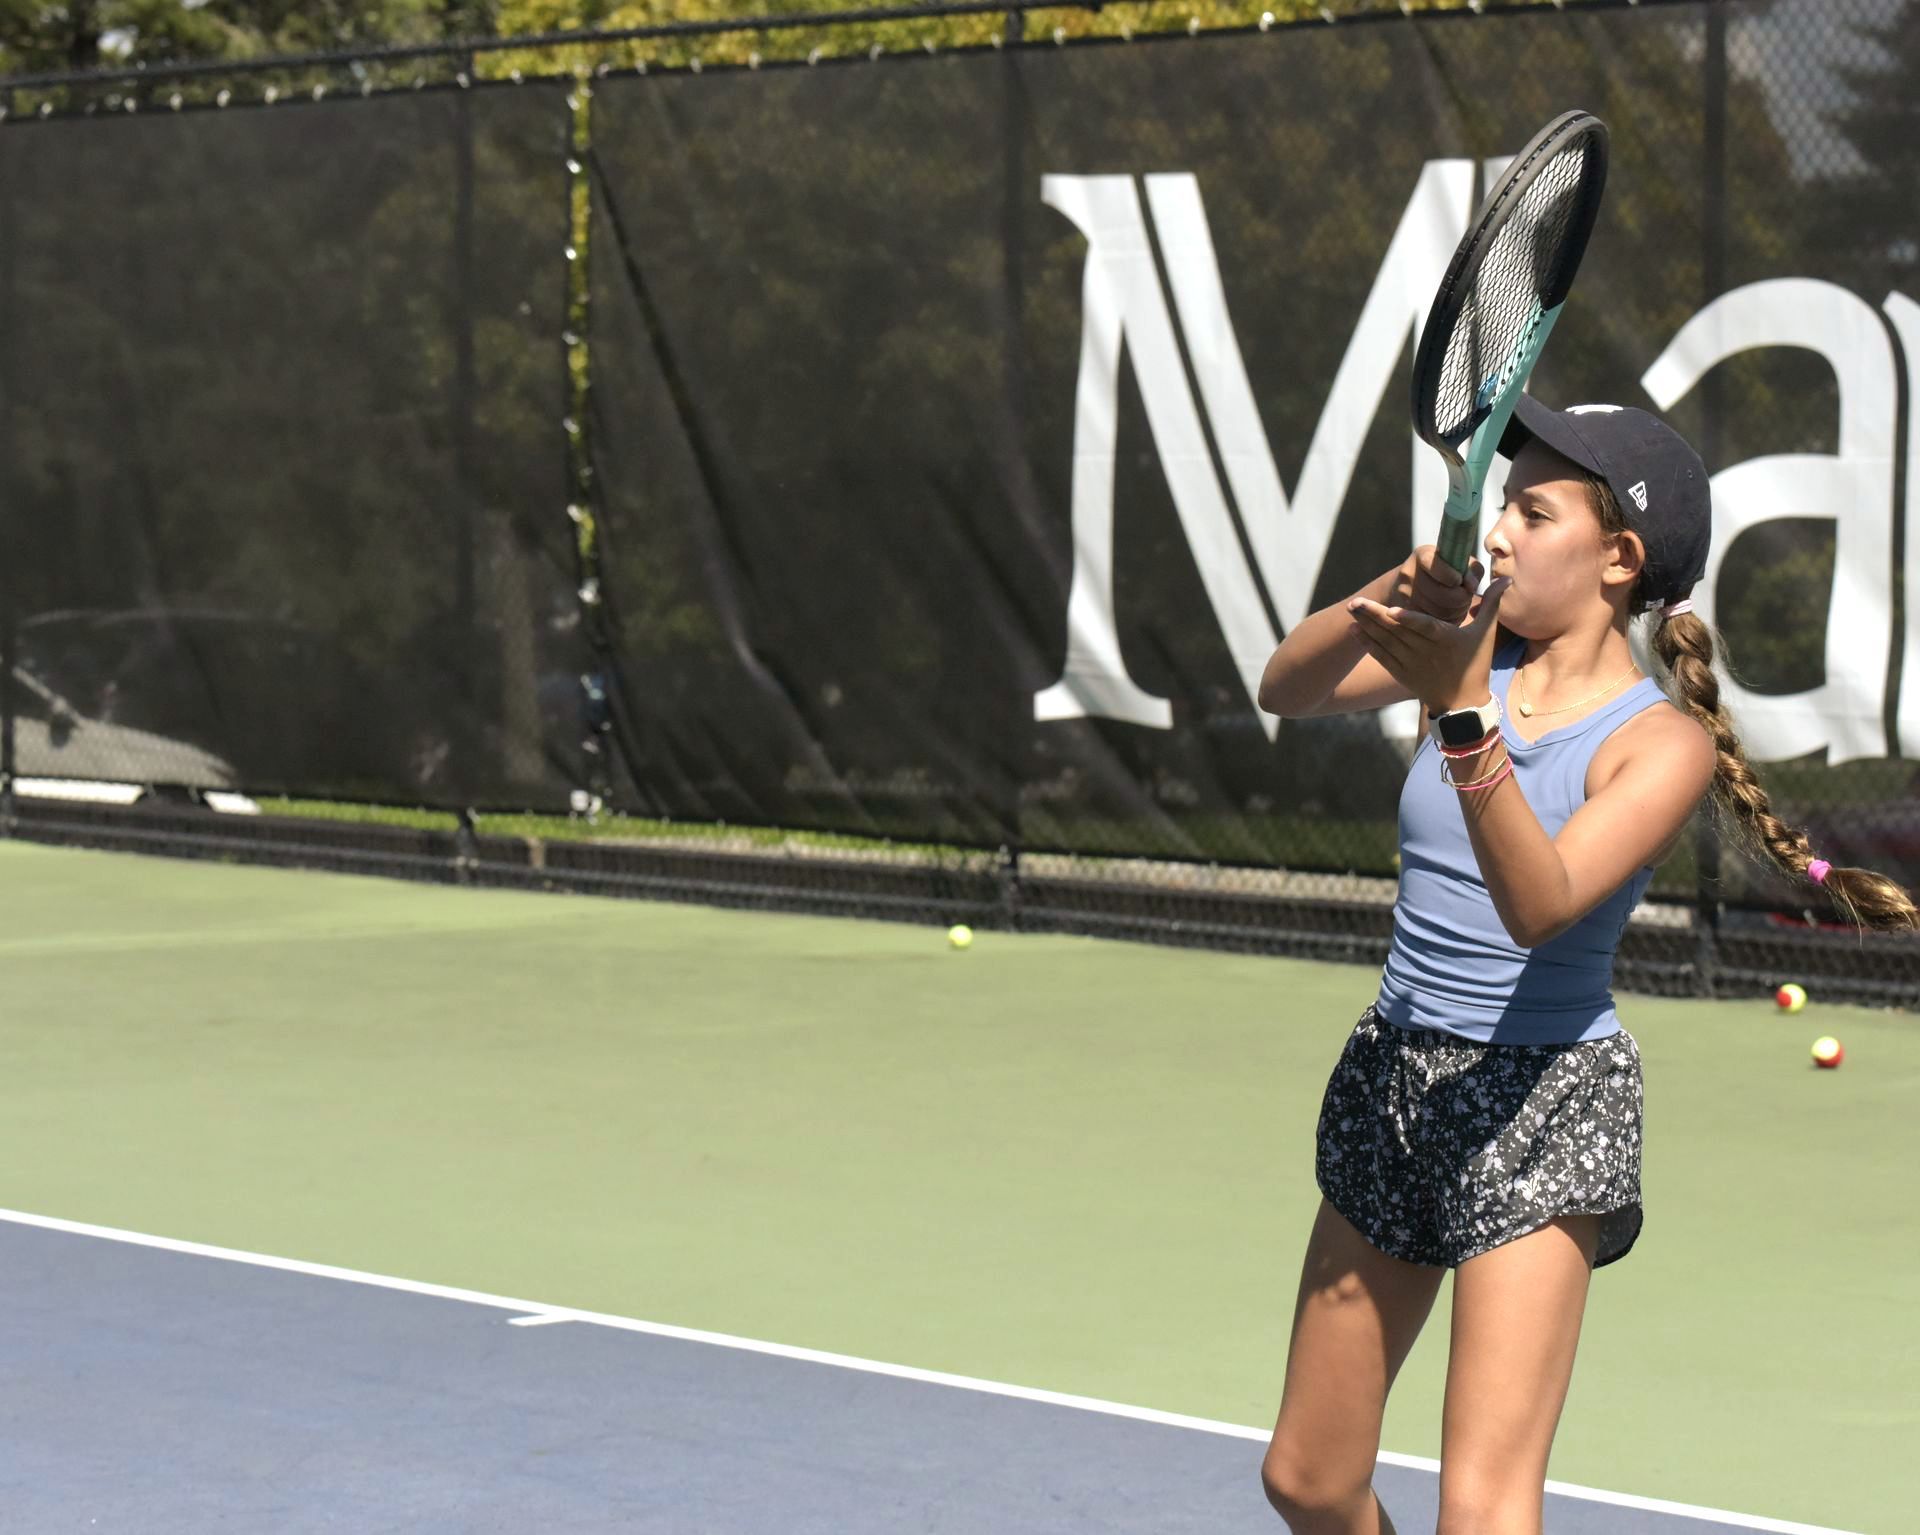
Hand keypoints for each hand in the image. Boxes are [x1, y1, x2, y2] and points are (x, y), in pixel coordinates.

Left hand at [1348, 576, 1510, 715]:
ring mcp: (1411, 664)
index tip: (1393, 610)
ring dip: (1366, 626)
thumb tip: (1505, 578)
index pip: (1426, 627)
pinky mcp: (1402, 673)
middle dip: (1375, 615)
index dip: (1409, 619)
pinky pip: (1381, 657)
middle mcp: (1426, 652)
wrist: (1461, 705)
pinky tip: (1353, 629)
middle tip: (1355, 600)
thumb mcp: (1485, 634)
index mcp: (1447, 640)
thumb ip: (1491, 604)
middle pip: (1398, 632)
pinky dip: (1367, 644)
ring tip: (1351, 608)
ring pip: (1386, 642)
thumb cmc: (1475, 664)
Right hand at [1388, 545, 1481, 626]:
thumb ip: (1471, 569)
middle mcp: (1409, 574)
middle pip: (1446, 595)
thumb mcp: (1455, 563)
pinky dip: (1446, 622)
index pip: (1439, 567)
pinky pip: (1435, 625)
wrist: (1400, 588)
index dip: (1454, 578)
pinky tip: (1446, 616)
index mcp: (1423, 555)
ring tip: (1456, 606)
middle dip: (1463, 599)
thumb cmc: (1439, 573)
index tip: (1459, 581)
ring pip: (1442, 613)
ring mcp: (1404, 596)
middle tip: (1465, 598)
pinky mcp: (1404, 616)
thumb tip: (1472, 586)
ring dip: (1457, 612)